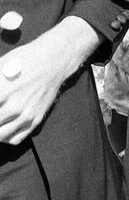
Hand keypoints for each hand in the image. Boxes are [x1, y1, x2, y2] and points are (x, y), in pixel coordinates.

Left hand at [0, 21, 94, 143]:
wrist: (53, 62)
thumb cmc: (25, 60)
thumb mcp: (0, 65)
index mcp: (3, 91)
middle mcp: (15, 106)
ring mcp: (26, 115)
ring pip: (0, 135)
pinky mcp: (36, 120)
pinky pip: (16, 139)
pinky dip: (4, 139)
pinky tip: (1, 130)